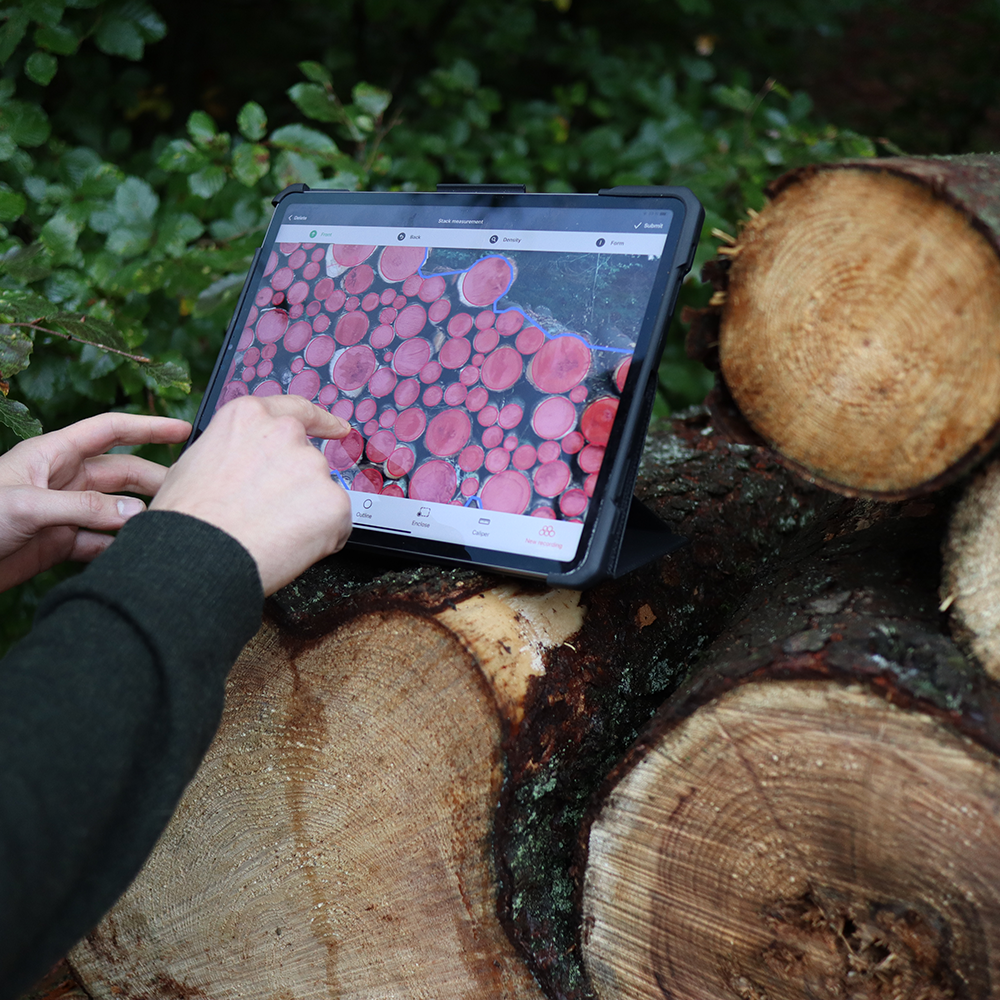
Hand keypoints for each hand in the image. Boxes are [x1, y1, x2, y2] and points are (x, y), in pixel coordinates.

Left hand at [0, 412, 191, 591]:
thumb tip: (135, 512)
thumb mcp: (27, 505)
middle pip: (122, 472)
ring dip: (139, 518)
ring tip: (166, 527)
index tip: (184, 430)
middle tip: (185, 493)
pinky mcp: (60, 545)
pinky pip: (100, 543)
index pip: (110, 431)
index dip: (148, 427)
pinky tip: (134, 554)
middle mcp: (63, 480)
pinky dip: (119, 548)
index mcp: (53, 454)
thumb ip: (84, 507)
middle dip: (154, 479)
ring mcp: (64, 513)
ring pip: (116, 509)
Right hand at [150, 395, 352, 595]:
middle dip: (297, 488)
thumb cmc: (188, 519)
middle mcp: (286, 433)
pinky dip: (321, 538)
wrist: (200, 556)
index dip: (322, 422)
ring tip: (270, 534)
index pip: (298, 411)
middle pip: (307, 461)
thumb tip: (243, 467)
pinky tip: (288, 546)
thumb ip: (234, 453)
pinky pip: (336, 523)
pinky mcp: (334, 501)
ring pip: (322, 494)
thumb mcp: (194, 464)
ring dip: (306, 514)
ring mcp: (313, 466)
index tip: (338, 429)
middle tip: (271, 515)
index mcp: (249, 417)